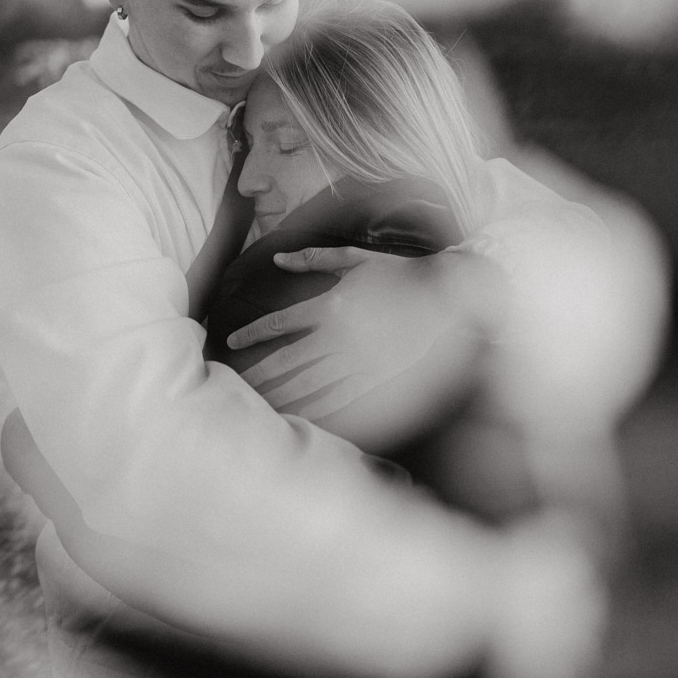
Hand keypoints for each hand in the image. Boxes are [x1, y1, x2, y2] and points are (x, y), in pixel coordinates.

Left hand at [225, 246, 486, 431]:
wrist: (446, 295)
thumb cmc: (400, 273)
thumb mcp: (355, 258)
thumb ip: (313, 259)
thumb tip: (277, 258)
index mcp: (329, 306)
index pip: (279, 323)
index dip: (252, 334)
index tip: (232, 344)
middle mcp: (337, 337)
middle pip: (287, 361)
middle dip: (258, 375)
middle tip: (233, 386)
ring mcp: (357, 361)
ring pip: (309, 384)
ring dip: (281, 396)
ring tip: (258, 406)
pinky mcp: (377, 379)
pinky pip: (341, 399)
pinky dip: (318, 410)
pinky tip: (300, 419)